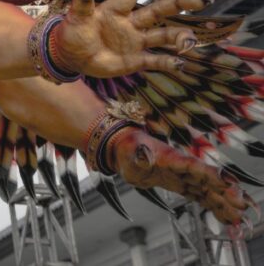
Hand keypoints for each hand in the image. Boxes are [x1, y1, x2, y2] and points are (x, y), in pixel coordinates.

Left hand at [53, 0, 207, 77]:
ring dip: (180, 37)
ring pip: (164, 35)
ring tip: (189, 40)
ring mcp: (136, 41)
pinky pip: (156, 60)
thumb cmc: (72, 30)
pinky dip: (169, 62)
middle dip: (182, 3)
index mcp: (118, 7)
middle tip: (203, 0)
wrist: (68, 56)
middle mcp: (132, 22)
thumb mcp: (76, 11)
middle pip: (161, 9)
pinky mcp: (135, 60)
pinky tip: (179, 63)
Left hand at [112, 128, 250, 224]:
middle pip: (207, 181)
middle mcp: (183, 168)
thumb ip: (140, 155)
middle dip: (225, 192)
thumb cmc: (129, 148)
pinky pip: (199, 196)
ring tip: (238, 218)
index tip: (230, 182)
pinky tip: (225, 217)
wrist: (124, 150)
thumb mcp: (132, 152)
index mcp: (174, 158)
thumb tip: (144, 155)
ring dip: (222, 203)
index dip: (213, 175)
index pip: (196, 167)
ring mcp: (183, 176)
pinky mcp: (179, 184)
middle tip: (241, 205)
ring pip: (206, 191)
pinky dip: (212, 206)